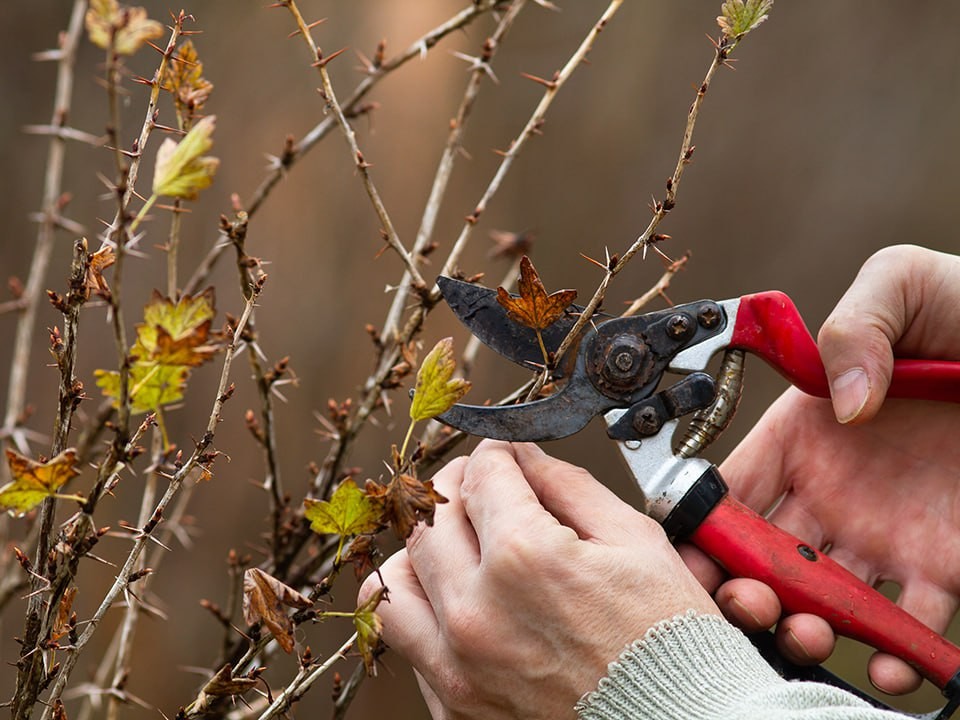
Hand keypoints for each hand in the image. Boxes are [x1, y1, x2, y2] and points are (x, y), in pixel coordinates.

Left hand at [362, 440, 716, 718]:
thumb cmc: (672, 644)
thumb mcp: (637, 542)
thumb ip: (569, 486)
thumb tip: (524, 458)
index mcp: (526, 561)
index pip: (482, 474)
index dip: (498, 453)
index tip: (506, 457)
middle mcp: (478, 614)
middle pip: (431, 517)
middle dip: (460, 488)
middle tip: (486, 489)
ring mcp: (460, 668)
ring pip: (397, 579)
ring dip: (425, 550)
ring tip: (461, 547)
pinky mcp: (455, 708)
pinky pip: (410, 640)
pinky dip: (430, 608)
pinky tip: (468, 600)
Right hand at [682, 245, 959, 694]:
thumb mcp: (901, 284)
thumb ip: (852, 329)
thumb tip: (841, 402)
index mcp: (803, 431)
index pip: (732, 486)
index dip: (700, 524)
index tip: (687, 555)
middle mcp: (830, 491)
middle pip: (763, 556)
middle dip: (742, 589)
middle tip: (747, 604)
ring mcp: (882, 533)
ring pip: (823, 601)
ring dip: (806, 629)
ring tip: (810, 633)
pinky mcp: (941, 565)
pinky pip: (911, 625)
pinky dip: (895, 656)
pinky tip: (891, 661)